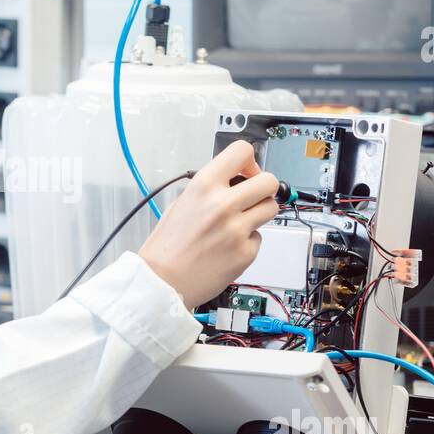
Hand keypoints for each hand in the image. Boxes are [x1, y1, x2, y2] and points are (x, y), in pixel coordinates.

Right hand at [137, 141, 278, 309]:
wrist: (162, 282)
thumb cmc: (167, 246)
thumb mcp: (182, 202)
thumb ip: (210, 189)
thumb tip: (235, 181)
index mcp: (204, 186)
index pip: (242, 151)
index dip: (249, 161)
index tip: (246, 172)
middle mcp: (223, 204)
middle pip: (268, 181)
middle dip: (263, 187)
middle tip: (252, 197)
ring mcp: (237, 229)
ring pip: (271, 208)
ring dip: (259, 212)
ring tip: (239, 223)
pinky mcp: (246, 252)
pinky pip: (259, 238)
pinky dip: (247, 241)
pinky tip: (228, 247)